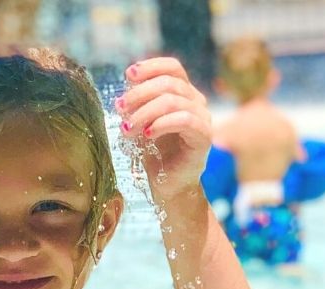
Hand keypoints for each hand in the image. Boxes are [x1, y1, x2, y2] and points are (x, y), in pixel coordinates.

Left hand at [116, 58, 211, 198]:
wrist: (167, 185)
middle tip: (120, 108)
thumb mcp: (141, 122)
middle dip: (139, 94)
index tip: (129, 75)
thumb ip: (138, 103)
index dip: (151, 67)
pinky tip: (147, 135)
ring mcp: (203, 118)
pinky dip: (161, 124)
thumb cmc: (154, 153)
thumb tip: (125, 87)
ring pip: (173, 101)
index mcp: (183, 93)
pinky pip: (184, 120)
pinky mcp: (204, 136)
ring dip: (145, 112)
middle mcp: (196, 102)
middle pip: (169, 83)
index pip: (173, 67)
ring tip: (128, 128)